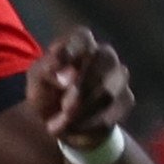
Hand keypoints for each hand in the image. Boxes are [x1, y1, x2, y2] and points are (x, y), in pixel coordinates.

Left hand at [27, 26, 134, 152]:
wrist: (60, 124)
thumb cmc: (47, 94)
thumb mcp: (37, 80)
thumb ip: (47, 70)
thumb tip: (68, 74)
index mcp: (80, 44)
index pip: (82, 37)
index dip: (72, 50)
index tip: (58, 64)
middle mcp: (104, 55)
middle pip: (104, 60)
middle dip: (81, 88)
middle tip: (64, 107)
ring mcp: (119, 76)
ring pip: (109, 91)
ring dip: (83, 111)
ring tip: (64, 120)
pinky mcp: (126, 99)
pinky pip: (113, 112)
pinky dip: (92, 124)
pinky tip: (78, 126)